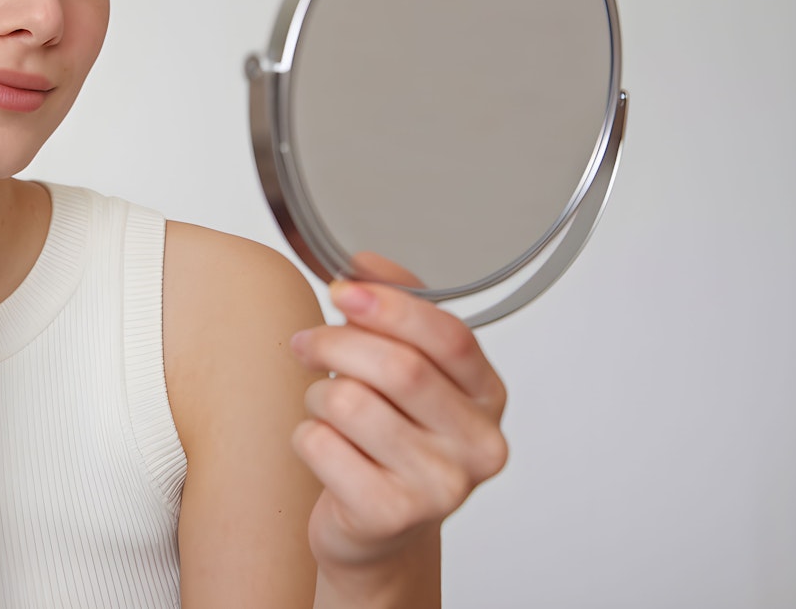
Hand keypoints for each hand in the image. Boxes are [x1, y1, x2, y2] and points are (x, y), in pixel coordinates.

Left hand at [289, 265, 507, 571]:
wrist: (377, 532)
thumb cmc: (388, 442)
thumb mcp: (406, 371)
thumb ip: (394, 312)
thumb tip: (365, 263)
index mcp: (489, 397)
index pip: (451, 337)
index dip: (391, 305)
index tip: (343, 290)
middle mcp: (478, 446)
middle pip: (398, 367)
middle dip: (336, 344)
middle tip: (306, 343)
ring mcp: (440, 486)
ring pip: (350, 403)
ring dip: (317, 395)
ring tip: (323, 408)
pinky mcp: (390, 514)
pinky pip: (321, 444)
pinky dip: (306, 436)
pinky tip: (323, 448)